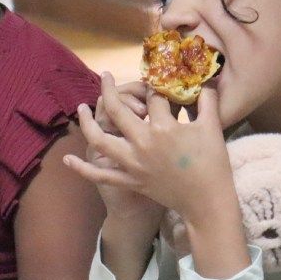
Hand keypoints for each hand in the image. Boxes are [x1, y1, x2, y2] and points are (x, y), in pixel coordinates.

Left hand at [65, 76, 233, 223]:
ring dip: (87, 123)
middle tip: (105, 76)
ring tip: (81, 108)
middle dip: (109, 89)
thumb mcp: (212, 128)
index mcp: (164, 128)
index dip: (154, 86)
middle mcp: (142, 143)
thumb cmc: (212, 164)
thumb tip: (208, 78)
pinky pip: (100, 175)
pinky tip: (67, 159)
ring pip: (100, 139)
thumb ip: (208, 100)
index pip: (153, 98)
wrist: (206, 202)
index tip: (154, 80)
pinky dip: (82, 168)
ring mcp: (132, 164)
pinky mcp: (129, 181)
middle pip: (118, 111)